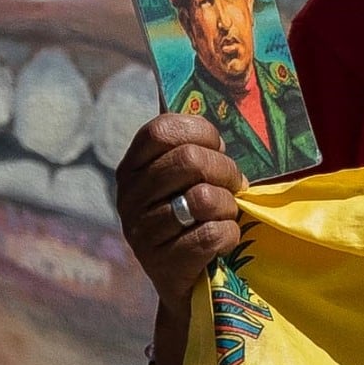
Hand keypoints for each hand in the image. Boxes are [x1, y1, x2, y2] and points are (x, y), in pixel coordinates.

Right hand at [116, 113, 247, 364]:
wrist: (187, 288)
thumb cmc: (192, 220)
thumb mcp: (183, 178)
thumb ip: (184, 138)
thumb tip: (180, 77)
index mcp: (132, 169)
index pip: (162, 129)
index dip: (200, 132)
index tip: (218, 147)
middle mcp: (129, 198)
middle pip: (189, 161)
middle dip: (226, 171)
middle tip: (234, 186)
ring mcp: (142, 234)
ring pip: (203, 199)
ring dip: (229, 207)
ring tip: (227, 215)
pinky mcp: (163, 266)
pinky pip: (212, 235)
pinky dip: (229, 235)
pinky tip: (225, 239)